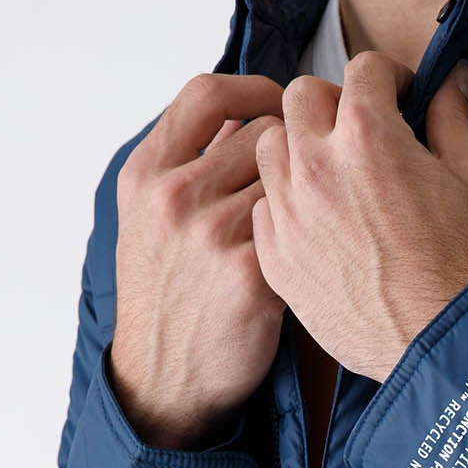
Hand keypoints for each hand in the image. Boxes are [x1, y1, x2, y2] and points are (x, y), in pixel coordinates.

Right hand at [109, 72, 290, 448]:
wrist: (163, 379)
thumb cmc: (168, 300)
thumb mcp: (151, 223)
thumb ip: (190, 168)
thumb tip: (244, 119)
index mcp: (146, 174)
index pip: (206, 94)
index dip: (255, 88)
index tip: (282, 100)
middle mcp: (174, 197)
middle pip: (262, 132)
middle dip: (298, 148)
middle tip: (318, 171)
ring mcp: (211, 234)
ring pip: (291, 179)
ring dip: (313, 195)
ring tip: (318, 220)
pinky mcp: (252, 275)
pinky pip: (304, 229)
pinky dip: (318, 237)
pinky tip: (321, 254)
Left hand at [249, 53, 467, 383]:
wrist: (444, 347)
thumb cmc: (465, 273)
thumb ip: (453, 123)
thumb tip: (451, 80)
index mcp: (369, 136)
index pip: (364, 69)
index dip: (390, 79)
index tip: (398, 98)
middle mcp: (317, 166)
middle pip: (302, 97)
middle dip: (334, 105)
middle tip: (359, 134)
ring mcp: (289, 213)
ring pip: (269, 146)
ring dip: (297, 149)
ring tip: (330, 176)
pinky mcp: (276, 257)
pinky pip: (263, 206)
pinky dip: (285, 204)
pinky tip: (318, 223)